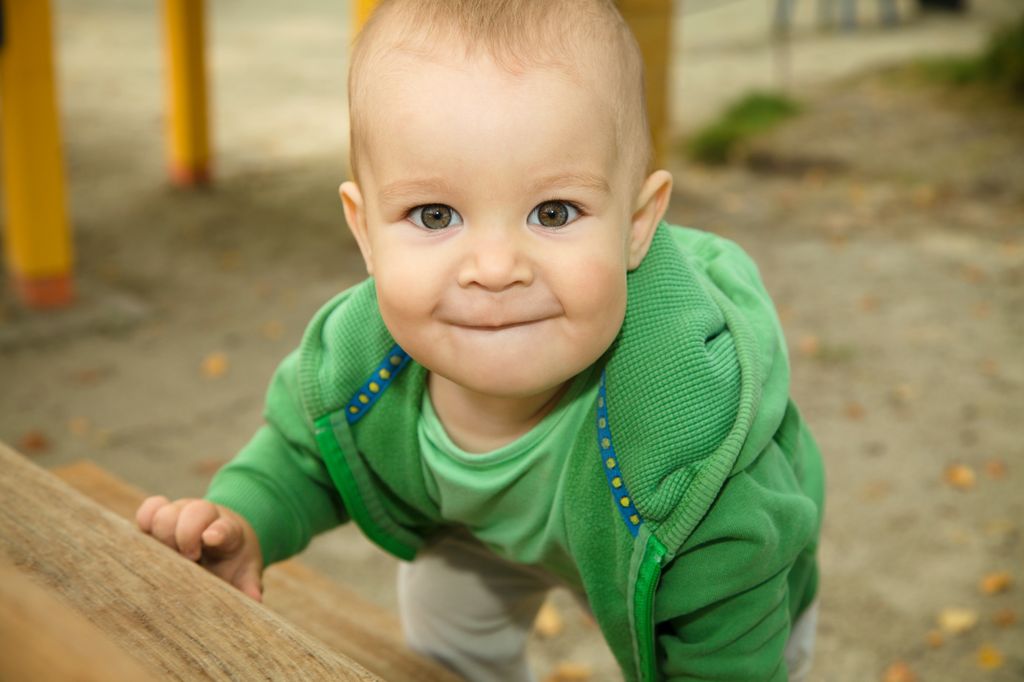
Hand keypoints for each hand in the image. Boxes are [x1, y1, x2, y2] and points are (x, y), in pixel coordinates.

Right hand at [136, 496, 263, 601]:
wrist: (221, 536)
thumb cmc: (231, 560)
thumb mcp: (245, 572)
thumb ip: (249, 584)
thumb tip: (254, 599)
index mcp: (229, 531)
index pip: (224, 527)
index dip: (217, 531)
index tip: (210, 538)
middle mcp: (204, 517)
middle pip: (192, 512)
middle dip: (186, 534)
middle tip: (189, 558)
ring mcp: (181, 514)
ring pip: (166, 513)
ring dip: (163, 532)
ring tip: (168, 554)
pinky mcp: (161, 516)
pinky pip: (150, 508)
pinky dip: (145, 518)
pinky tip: (148, 536)